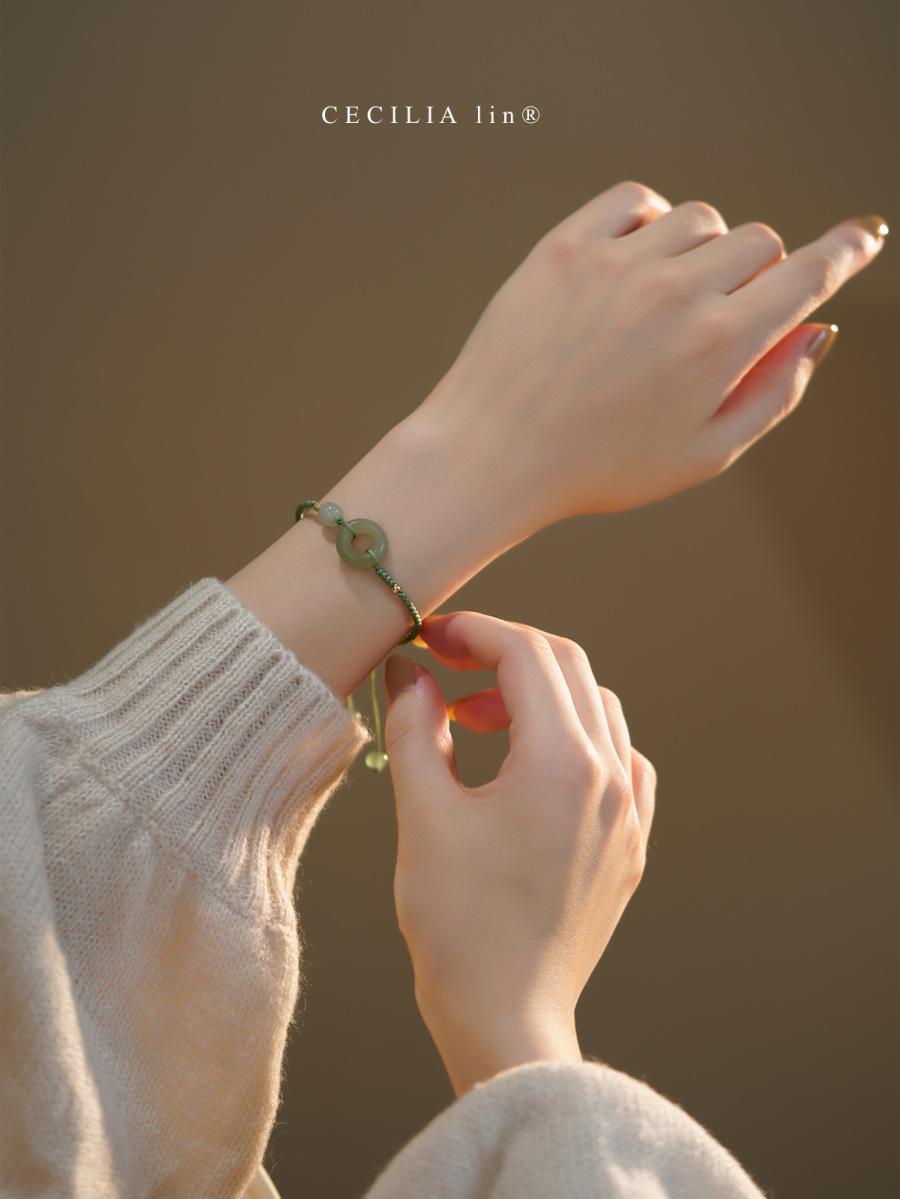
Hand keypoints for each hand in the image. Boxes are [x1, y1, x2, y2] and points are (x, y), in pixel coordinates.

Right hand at [383, 611, 655, 1096]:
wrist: (505, 1019)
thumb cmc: (459, 927)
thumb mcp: (424, 814)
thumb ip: (417, 726)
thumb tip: (409, 671)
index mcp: (563, 764)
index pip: (526, 655)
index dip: (473, 632)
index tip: (429, 638)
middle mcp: (611, 778)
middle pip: (568, 668)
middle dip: (504, 651)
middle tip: (447, 664)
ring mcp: (628, 813)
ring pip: (597, 709)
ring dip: (538, 694)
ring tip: (478, 720)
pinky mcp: (629, 844)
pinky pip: (618, 760)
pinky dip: (575, 739)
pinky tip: (530, 765)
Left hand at [418, 180, 887, 521]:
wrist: (493, 455)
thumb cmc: (599, 468)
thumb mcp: (703, 455)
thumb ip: (772, 394)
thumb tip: (813, 332)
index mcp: (719, 346)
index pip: (809, 274)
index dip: (846, 251)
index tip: (864, 234)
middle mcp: (675, 291)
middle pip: (759, 242)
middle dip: (756, 277)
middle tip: (713, 324)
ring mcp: (618, 262)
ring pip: (699, 219)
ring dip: (701, 252)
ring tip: (662, 305)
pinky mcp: (567, 246)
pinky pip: (635, 200)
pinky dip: (648, 221)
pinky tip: (633, 263)